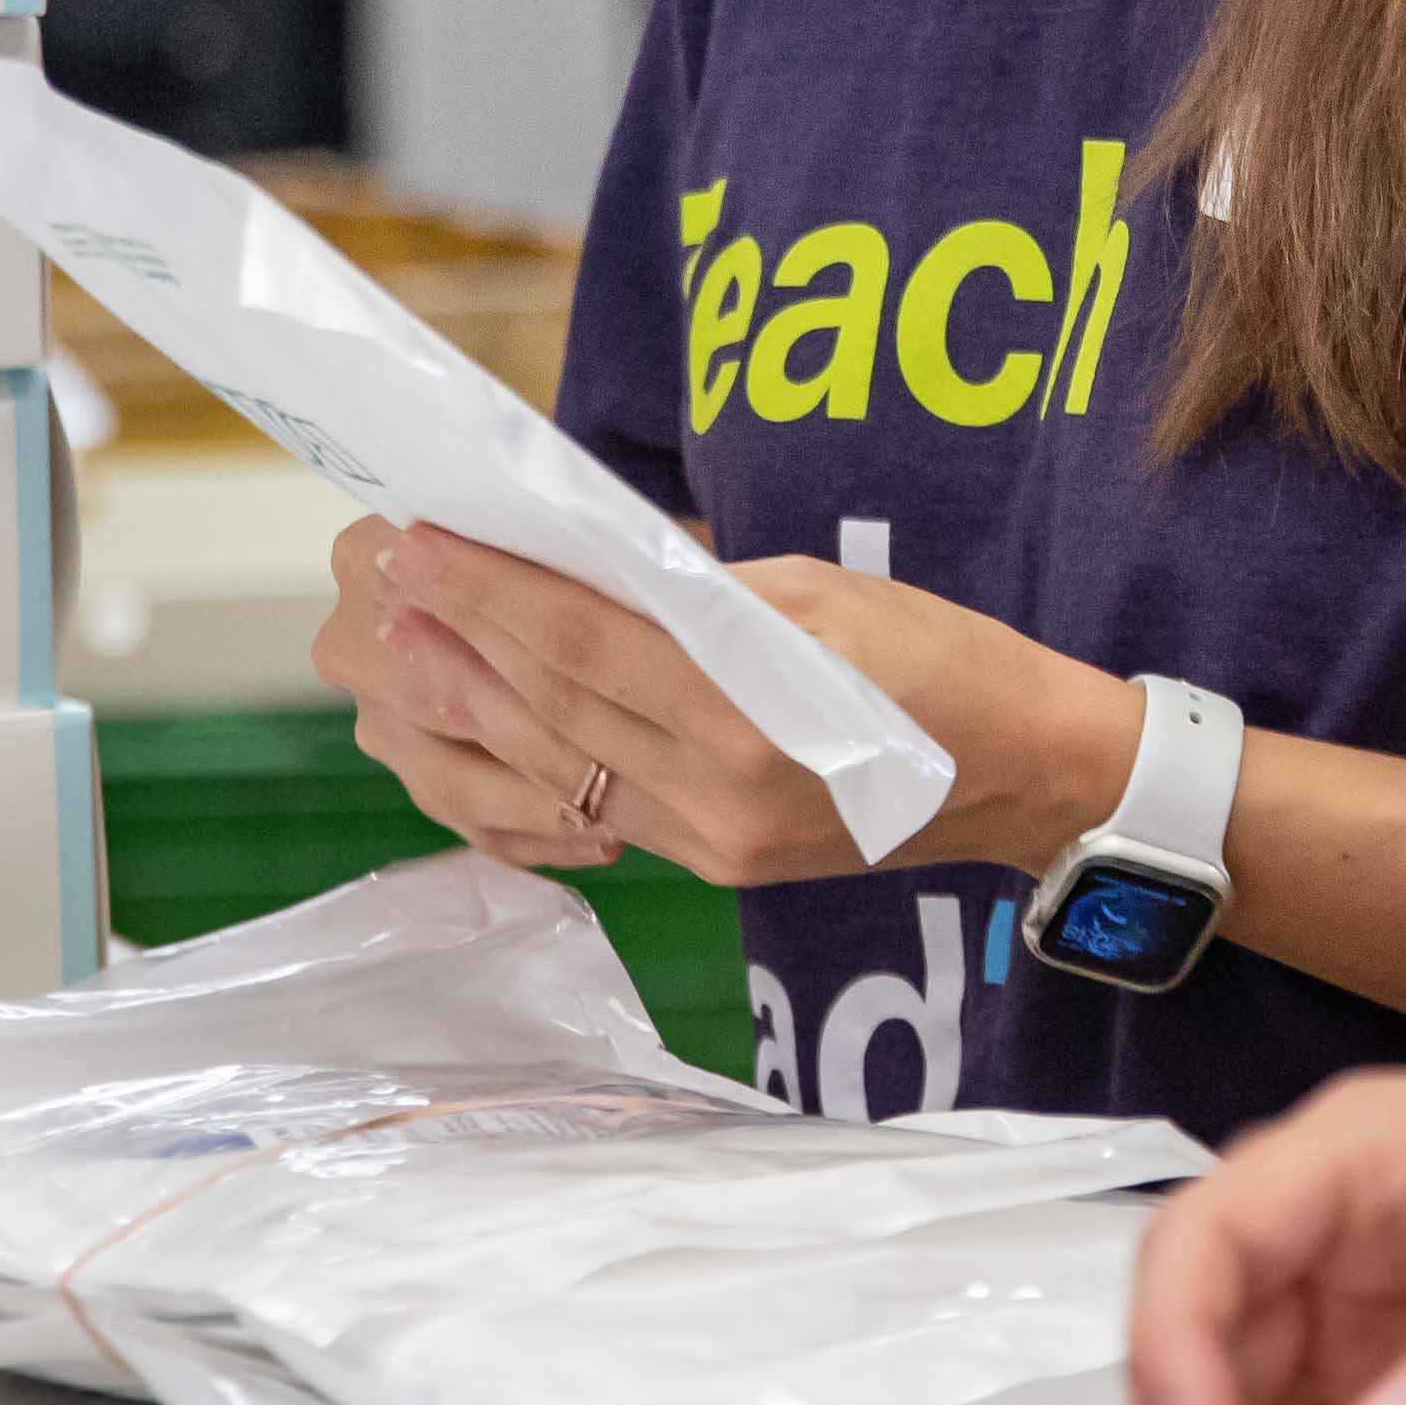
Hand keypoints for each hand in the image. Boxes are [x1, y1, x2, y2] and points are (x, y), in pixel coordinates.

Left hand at [367, 523, 1139, 884]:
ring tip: (398, 636)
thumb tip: (578, 557)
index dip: (494, 594)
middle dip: (458, 638)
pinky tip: (465, 711)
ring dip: (464, 700)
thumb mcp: (823, 592)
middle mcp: (719, 795)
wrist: (1023, 775)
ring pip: (553, 765)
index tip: (420, 542)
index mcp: (755, 717)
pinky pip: (586, 807)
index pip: (589, 647)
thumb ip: (696, 589)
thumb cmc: (939, 656)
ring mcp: (707, 842)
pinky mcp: (705, 862)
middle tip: (382, 573)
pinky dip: (517, 757)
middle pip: (553, 708)